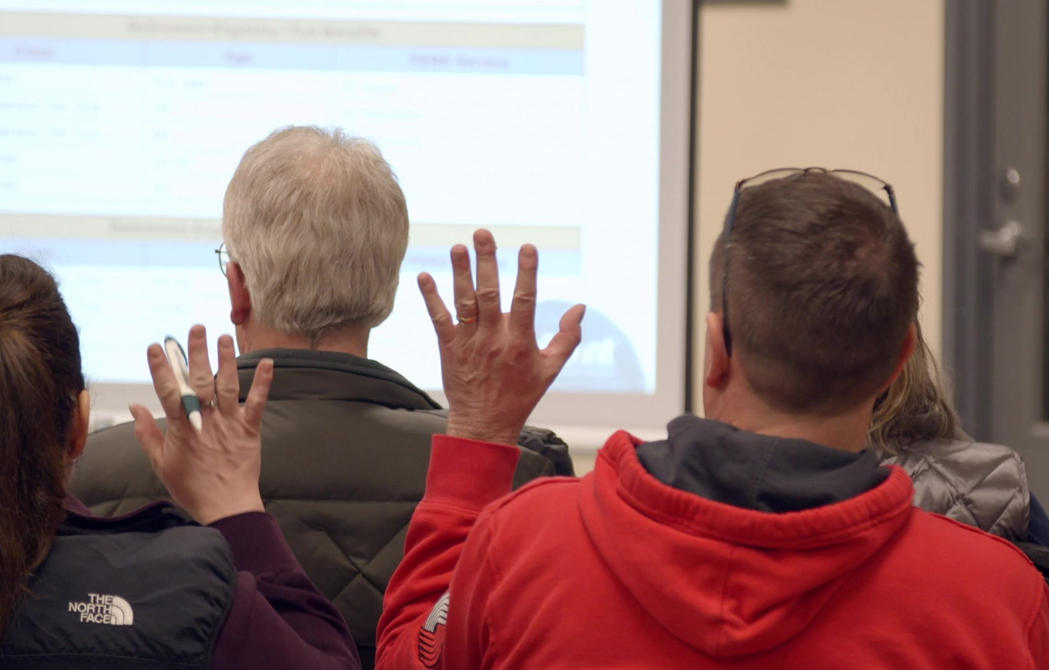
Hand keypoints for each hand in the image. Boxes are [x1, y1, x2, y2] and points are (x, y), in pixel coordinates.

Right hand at [129, 324, 273, 524]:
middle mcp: (205, 420)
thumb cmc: (190, 486)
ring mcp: (229, 423)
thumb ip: (146, 432)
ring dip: (226, 360)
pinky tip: (268, 362)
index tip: (157, 346)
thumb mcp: (160, 462)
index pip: (168, 391)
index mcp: (181, 427)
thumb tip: (134, 406)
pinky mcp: (250, 429)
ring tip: (225, 337)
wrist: (226, 507)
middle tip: (196, 328)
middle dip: (197, 353)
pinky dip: (264, 382)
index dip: (162, 368)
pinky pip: (258, 402)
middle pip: (199, 381)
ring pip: (227, 385)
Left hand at [419, 229, 584, 444]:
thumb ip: (567, 338)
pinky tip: (425, 276)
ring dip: (460, 273)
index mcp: (520, 343)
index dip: (527, 272)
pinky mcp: (449, 349)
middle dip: (487, 261)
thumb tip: (580, 307)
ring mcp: (469, 343)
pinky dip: (431, 298)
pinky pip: (439, 319)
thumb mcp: (550, 369)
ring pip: (464, 302)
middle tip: (483, 234)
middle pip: (490, 294)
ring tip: (458, 246)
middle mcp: (493, 340)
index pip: (525, 301)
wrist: (484, 424)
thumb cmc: (520, 396)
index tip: (527, 247)